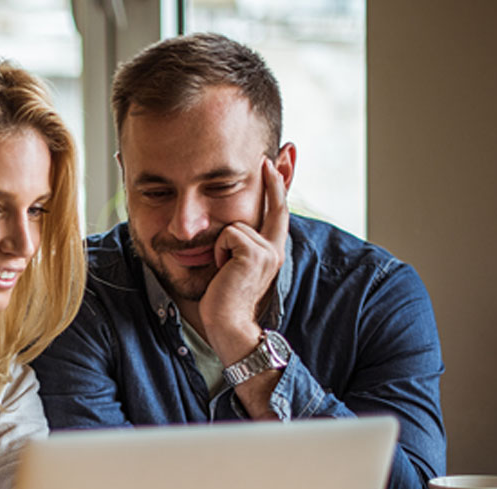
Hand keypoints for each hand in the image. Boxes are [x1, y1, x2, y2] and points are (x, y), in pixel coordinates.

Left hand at [202, 156, 289, 417]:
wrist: (228, 325)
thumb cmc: (223, 300)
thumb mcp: (231, 266)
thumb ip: (236, 245)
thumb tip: (229, 226)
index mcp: (271, 252)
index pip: (278, 213)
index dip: (278, 187)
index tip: (276, 161)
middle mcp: (275, 249)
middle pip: (274, 206)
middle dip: (274, 179)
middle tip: (267, 156)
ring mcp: (268, 251)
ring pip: (236, 224)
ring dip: (221, 244)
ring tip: (223, 268)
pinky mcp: (255, 253)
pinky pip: (228, 233)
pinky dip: (219, 250)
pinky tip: (222, 270)